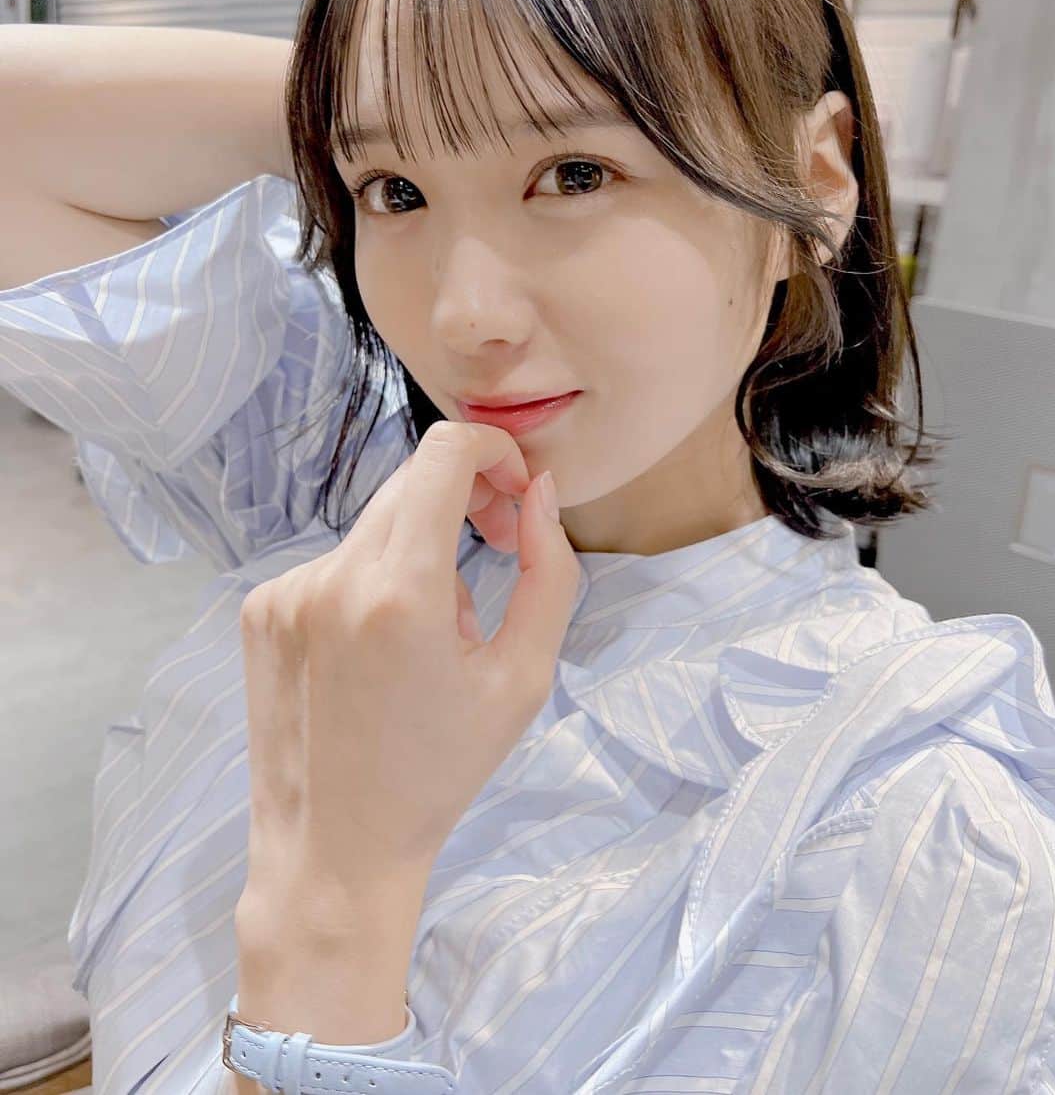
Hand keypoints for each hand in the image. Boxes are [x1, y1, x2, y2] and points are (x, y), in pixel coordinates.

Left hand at [236, 421, 579, 913]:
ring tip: (430, 635)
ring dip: (418, 551)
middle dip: (464, 498)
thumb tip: (538, 492)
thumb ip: (547, 572)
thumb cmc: (440, 772)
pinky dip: (370, 584)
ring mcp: (285, 591)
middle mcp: (333, 577)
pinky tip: (376, 653)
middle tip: (497, 548)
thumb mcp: (522, 678)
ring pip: (376, 527)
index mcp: (402, 593)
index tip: (515, 493)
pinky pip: (334, 563)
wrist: (335, 850)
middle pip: (411, 483)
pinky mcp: (260, 609)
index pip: (444, 453)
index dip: (493, 450)